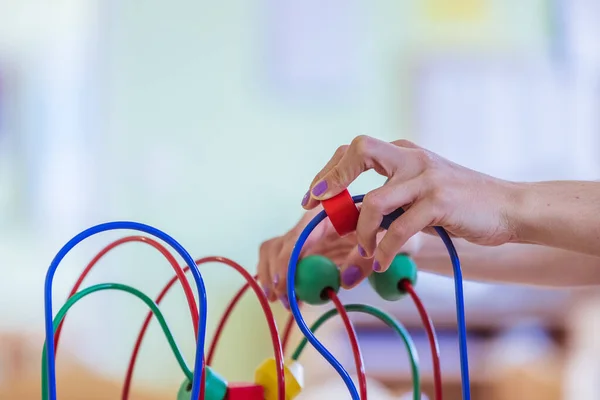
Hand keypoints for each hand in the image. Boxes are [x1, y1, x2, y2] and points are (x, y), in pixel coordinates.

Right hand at [257, 206, 420, 307]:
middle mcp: (316, 224)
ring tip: (282, 300)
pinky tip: (288, 297)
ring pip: (276, 251)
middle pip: (281, 242)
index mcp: (332, 212)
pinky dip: (283, 278)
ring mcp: (311, 238)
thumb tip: (345, 280)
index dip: (289, 257)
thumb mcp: (389, 243)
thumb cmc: (400, 230)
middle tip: (282, 298)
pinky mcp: (311, 251)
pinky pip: (288, 262)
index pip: (301, 233)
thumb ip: (367, 258)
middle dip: (277, 270)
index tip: (286, 281)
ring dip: (274, 275)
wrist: (407, 231)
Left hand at [302, 135, 519, 272]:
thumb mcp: (421, 194)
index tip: (312, 197)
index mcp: (404, 153)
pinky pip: (399, 229)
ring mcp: (427, 177)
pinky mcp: (440, 202)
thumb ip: (391, 200)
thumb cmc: (461, 205)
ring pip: (375, 201)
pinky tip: (379, 263)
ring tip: (362, 252)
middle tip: (316, 208)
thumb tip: (352, 222)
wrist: (510, 207)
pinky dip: (383, 249)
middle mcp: (412, 158)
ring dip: (360, 232)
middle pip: (359, 152)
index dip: (329, 171)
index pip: (356, 149)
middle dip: (332, 179)